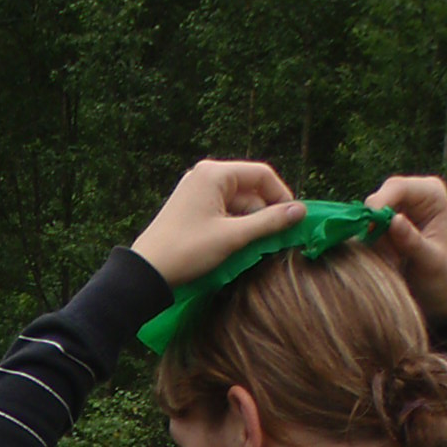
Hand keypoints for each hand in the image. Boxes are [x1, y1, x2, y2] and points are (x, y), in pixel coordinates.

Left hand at [132, 160, 301, 288]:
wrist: (145, 273)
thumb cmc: (187, 251)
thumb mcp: (232, 237)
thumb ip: (269, 223)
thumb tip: (301, 212)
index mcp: (215, 173)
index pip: (262, 175)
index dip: (281, 196)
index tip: (293, 220)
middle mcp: (205, 175)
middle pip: (249, 188)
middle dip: (264, 211)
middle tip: (276, 237)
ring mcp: (196, 191)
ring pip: (236, 202)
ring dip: (250, 221)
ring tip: (256, 245)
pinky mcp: (190, 208)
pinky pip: (222, 210)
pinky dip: (234, 225)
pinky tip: (238, 245)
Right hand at [364, 173, 446, 320]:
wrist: (433, 295)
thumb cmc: (438, 277)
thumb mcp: (429, 261)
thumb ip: (412, 241)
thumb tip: (394, 220)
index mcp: (432, 194)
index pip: (400, 188)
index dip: (380, 202)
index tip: (367, 227)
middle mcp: (414, 195)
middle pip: (381, 196)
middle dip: (372, 219)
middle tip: (371, 246)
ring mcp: (397, 208)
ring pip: (369, 212)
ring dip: (368, 233)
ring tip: (383, 256)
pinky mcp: (384, 224)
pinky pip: (365, 227)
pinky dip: (366, 241)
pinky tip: (377, 256)